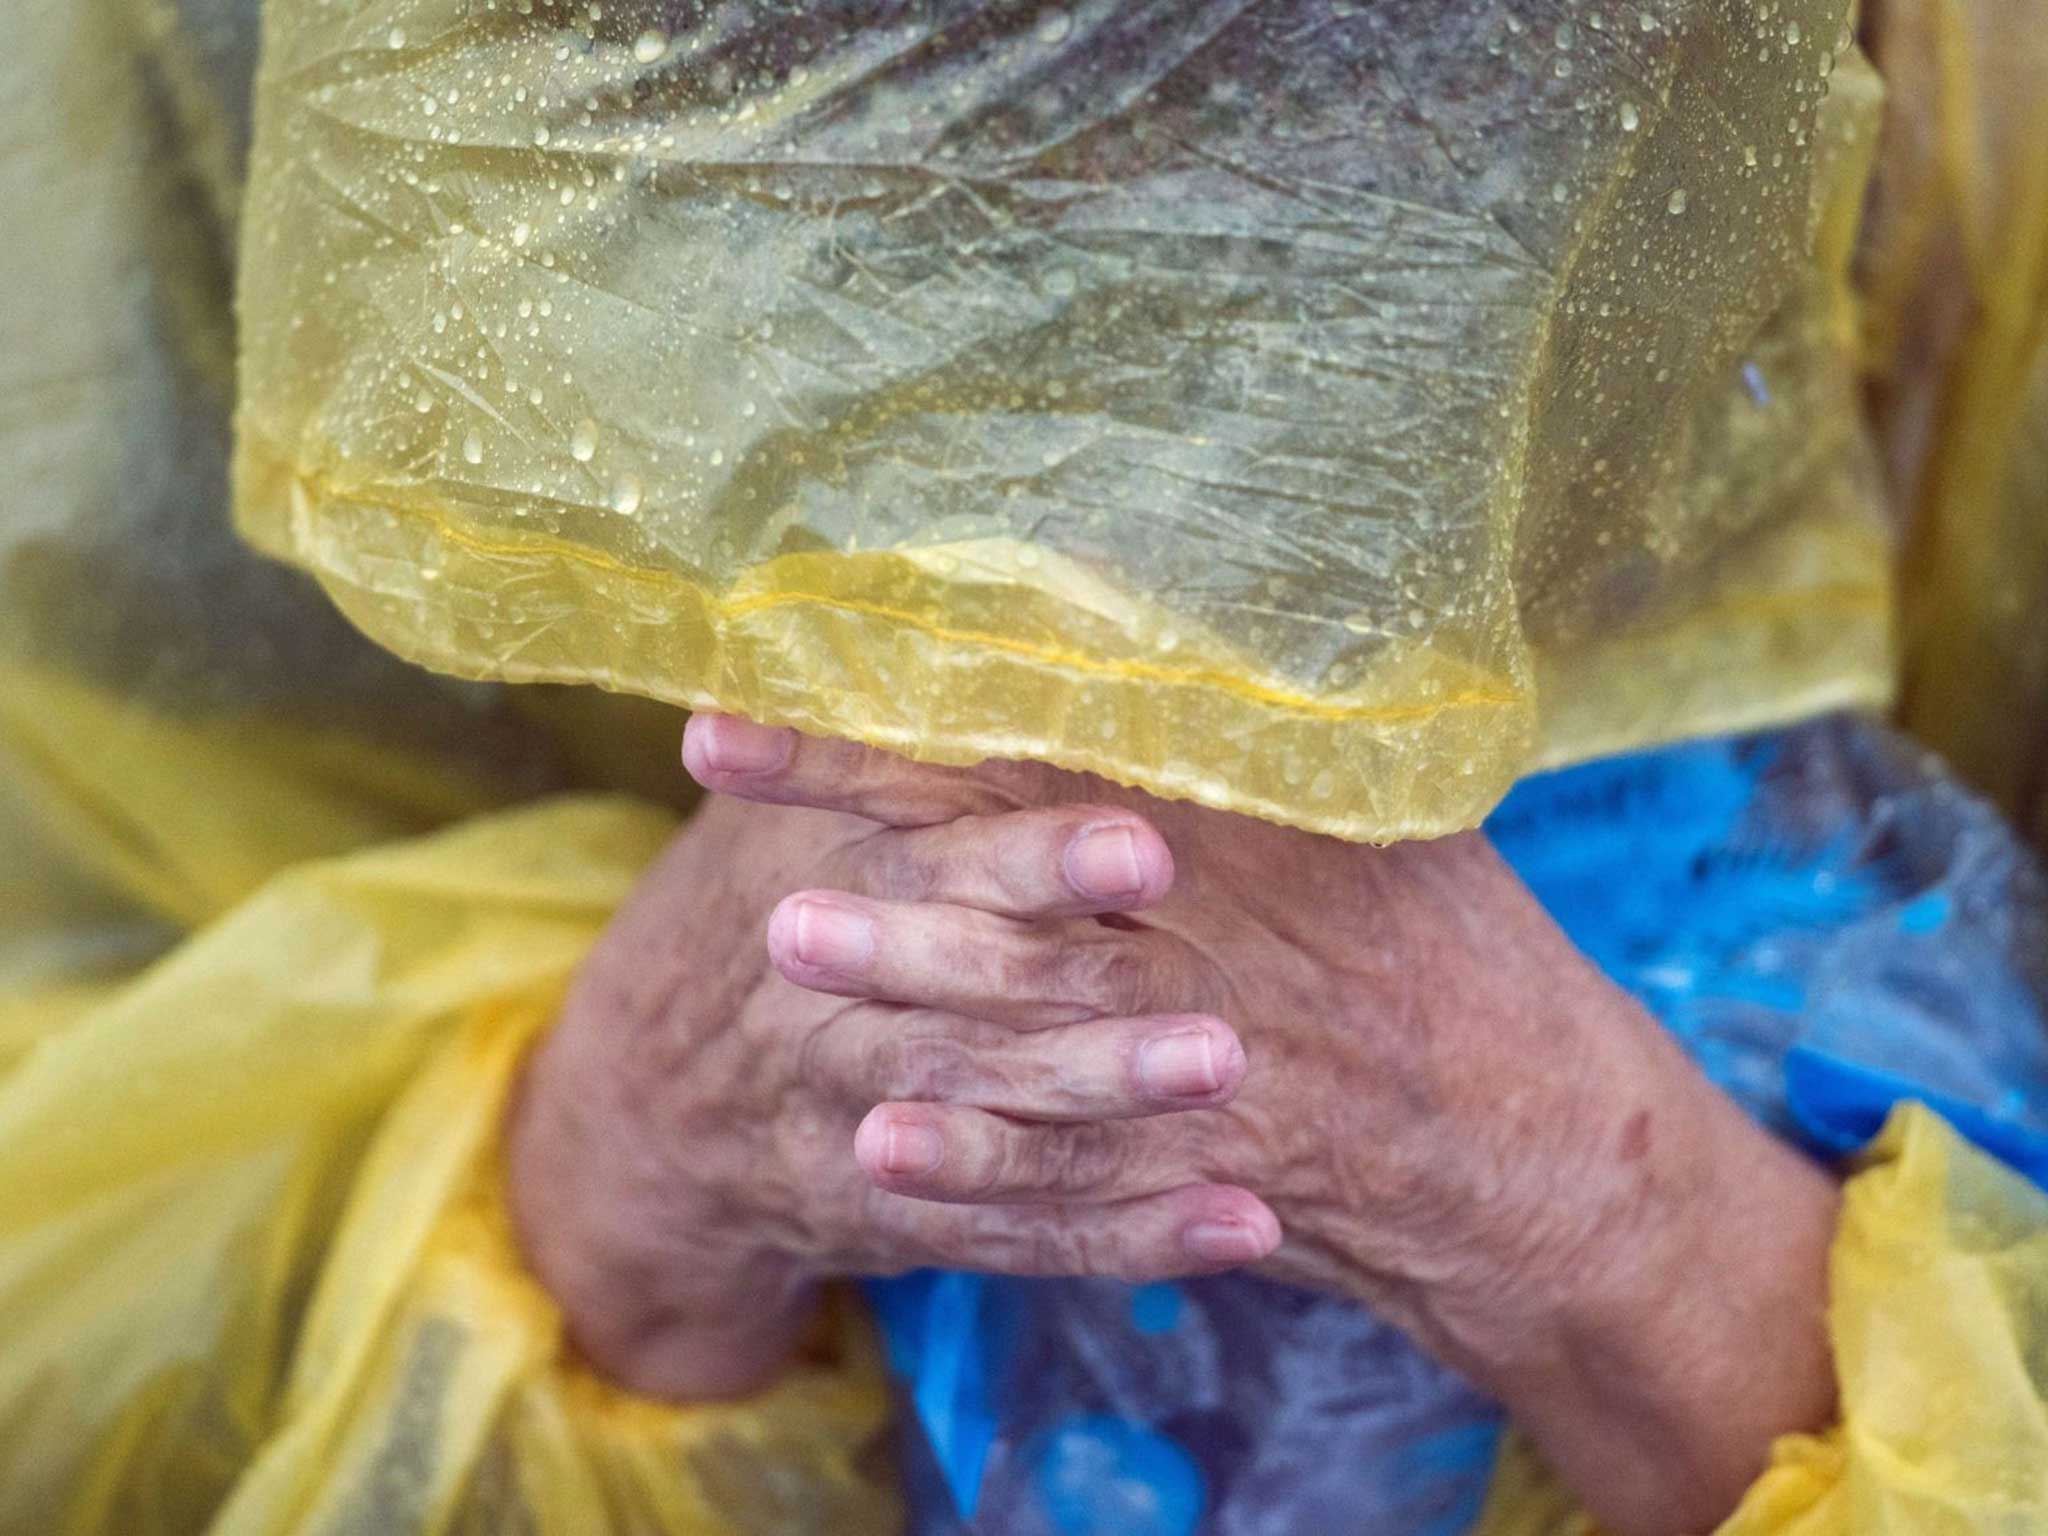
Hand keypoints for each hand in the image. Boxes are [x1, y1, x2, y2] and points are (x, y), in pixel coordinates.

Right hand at [505, 748, 1278, 1400]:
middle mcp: (839, 1015)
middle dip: (1087, 1015)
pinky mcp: (899, 1216)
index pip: (937, 873)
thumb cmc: (766, 903)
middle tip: (1215, 1020)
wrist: (648, 1103)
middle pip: (968, 1016)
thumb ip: (890, 724)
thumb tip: (1045, 581)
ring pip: (999, 1131)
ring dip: (1116, 1112)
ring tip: (1230, 1079)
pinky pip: (1024, 1234)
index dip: (1034, 864)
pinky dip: (1134, 1234)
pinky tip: (1245, 1225)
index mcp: (828, 885)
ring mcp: (864, 1125)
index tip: (1146, 848)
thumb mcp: (798, 804)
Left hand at [681, 716, 1840, 1535]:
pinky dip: (977, 1161)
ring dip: (904, 972)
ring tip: (783, 946)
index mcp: (1236, 807)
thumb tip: (1135, 606)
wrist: (1533, 1135)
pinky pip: (1069, 1168)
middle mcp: (1204, 917)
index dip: (916, 694)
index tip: (815, 648)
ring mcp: (1197, 1045)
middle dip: (867, 803)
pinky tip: (881, 1146)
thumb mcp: (1370, 802)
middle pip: (1008, 845)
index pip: (1050, 729)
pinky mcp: (1196, 1159)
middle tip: (732, 762)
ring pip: (1025, 999)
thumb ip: (1250, 720)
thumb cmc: (1446, 942)